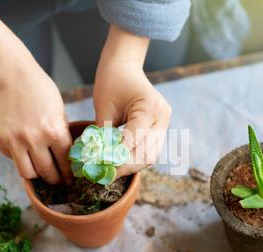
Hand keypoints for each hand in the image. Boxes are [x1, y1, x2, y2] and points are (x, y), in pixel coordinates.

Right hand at [0, 64, 72, 184]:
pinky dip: (20, 158)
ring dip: (36, 175)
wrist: (9, 76)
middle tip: (58, 181)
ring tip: (41, 172)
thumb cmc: (38, 90)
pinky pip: (12, 159)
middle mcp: (33, 139)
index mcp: (54, 131)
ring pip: (27, 173)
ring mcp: (14, 141)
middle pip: (47, 172)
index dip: (69, 173)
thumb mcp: (59, 110)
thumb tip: (66, 155)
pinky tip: (25, 150)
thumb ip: (61, 133)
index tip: (70, 178)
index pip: (65, 161)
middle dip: (55, 179)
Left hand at [93, 25, 171, 177]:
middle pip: (147, 153)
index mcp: (149, 108)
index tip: (101, 167)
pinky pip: (151, 148)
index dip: (118, 157)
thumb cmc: (111, 81)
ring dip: (133, 165)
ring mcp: (164, 121)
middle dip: (126, 166)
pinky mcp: (161, 126)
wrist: (124, 65)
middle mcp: (162, 116)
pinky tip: (122, 161)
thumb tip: (98, 161)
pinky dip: (137, 157)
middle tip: (107, 174)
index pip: (134, 141)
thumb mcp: (104, 108)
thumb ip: (104, 135)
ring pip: (152, 155)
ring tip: (113, 170)